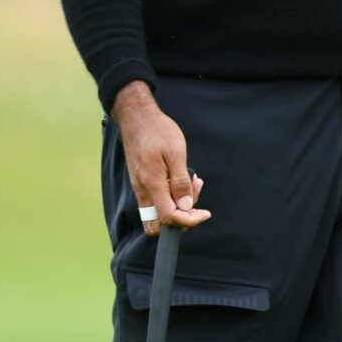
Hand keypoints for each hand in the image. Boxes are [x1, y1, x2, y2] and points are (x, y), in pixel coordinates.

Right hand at [110, 81, 210, 236]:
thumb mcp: (176, 153)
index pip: (169, 218)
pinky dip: (170, 196)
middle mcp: (143, 190)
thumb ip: (181, 182)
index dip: (189, 221)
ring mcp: (139, 187)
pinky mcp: (140, 181)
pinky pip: (154, 200)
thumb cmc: (158, 131)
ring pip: (157, 212)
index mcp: (152, 184)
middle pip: (158, 224)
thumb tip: (186, 208)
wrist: (136, 117)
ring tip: (193, 182)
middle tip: (195, 196)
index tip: (205, 213)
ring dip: (177, 205)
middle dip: (180, 218)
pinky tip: (181, 178)